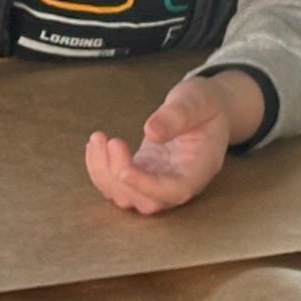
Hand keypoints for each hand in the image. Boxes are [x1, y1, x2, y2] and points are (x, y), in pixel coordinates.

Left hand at [84, 71, 263, 214]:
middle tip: (109, 141)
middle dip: (119, 178)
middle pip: (146, 201)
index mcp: (199, 169)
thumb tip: (151, 132)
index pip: (174, 191)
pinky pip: (118, 183)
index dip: (147, 187)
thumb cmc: (205, 104)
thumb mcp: (196, 100)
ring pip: (127, 196)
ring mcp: (158, 181)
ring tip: (97, 138)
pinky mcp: (143, 174)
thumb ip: (177, 115)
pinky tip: (95, 145)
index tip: (124, 170)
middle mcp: (178, 183)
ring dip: (104, 174)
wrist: (206, 109)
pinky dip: (101, 169)